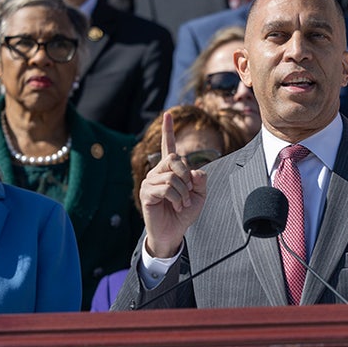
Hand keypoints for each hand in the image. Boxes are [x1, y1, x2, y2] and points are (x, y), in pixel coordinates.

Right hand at [140, 111, 206, 257]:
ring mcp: (150, 181)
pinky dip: (177, 198)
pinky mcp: (147, 192)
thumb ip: (200, 181)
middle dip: (187, 176)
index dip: (169, 131)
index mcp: (170, 170)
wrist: (173, 232)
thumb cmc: (184, 213)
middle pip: (175, 159)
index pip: (169, 147)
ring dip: (183, 193)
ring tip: (181, 204)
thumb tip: (195, 170)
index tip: (168, 114)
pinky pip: (167, 188)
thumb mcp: (199, 196)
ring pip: (173, 177)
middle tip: (188, 193)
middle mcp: (158, 172)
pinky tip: (175, 206)